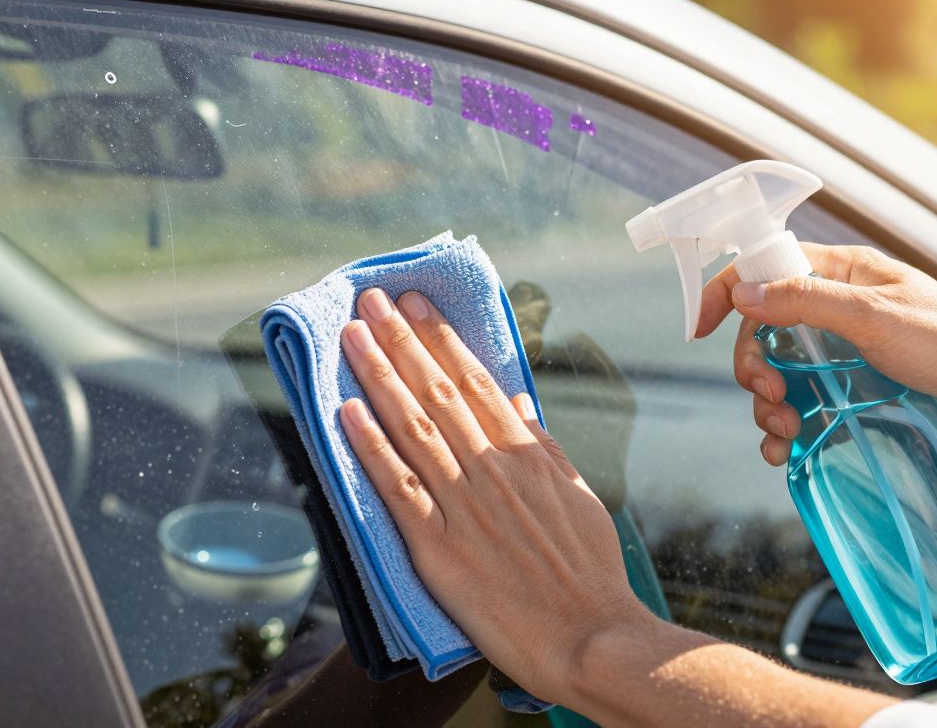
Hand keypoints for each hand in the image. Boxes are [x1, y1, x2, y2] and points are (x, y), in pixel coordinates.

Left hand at [336, 288, 648, 701]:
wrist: (589, 636)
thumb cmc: (590, 572)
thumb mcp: (580, 497)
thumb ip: (545, 448)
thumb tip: (521, 403)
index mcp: (527, 455)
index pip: (478, 383)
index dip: (443, 341)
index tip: (418, 307)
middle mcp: (493, 469)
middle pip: (439, 392)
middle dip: (402, 341)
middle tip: (373, 299)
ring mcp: (464, 506)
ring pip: (412, 427)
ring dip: (379, 376)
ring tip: (353, 334)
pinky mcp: (439, 548)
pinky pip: (397, 488)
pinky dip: (370, 447)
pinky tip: (346, 412)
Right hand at [697, 243, 936, 457]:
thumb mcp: (873, 316)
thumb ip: (805, 303)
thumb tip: (744, 295)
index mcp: (840, 275)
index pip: (765, 270)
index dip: (728, 292)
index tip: (699, 325)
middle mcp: (835, 312)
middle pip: (763, 334)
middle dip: (753, 366)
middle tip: (768, 392)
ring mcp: (842, 358)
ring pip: (779, 378)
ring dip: (767, 405)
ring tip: (786, 429)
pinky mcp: (853, 398)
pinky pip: (803, 412)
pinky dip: (786, 433)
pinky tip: (785, 450)